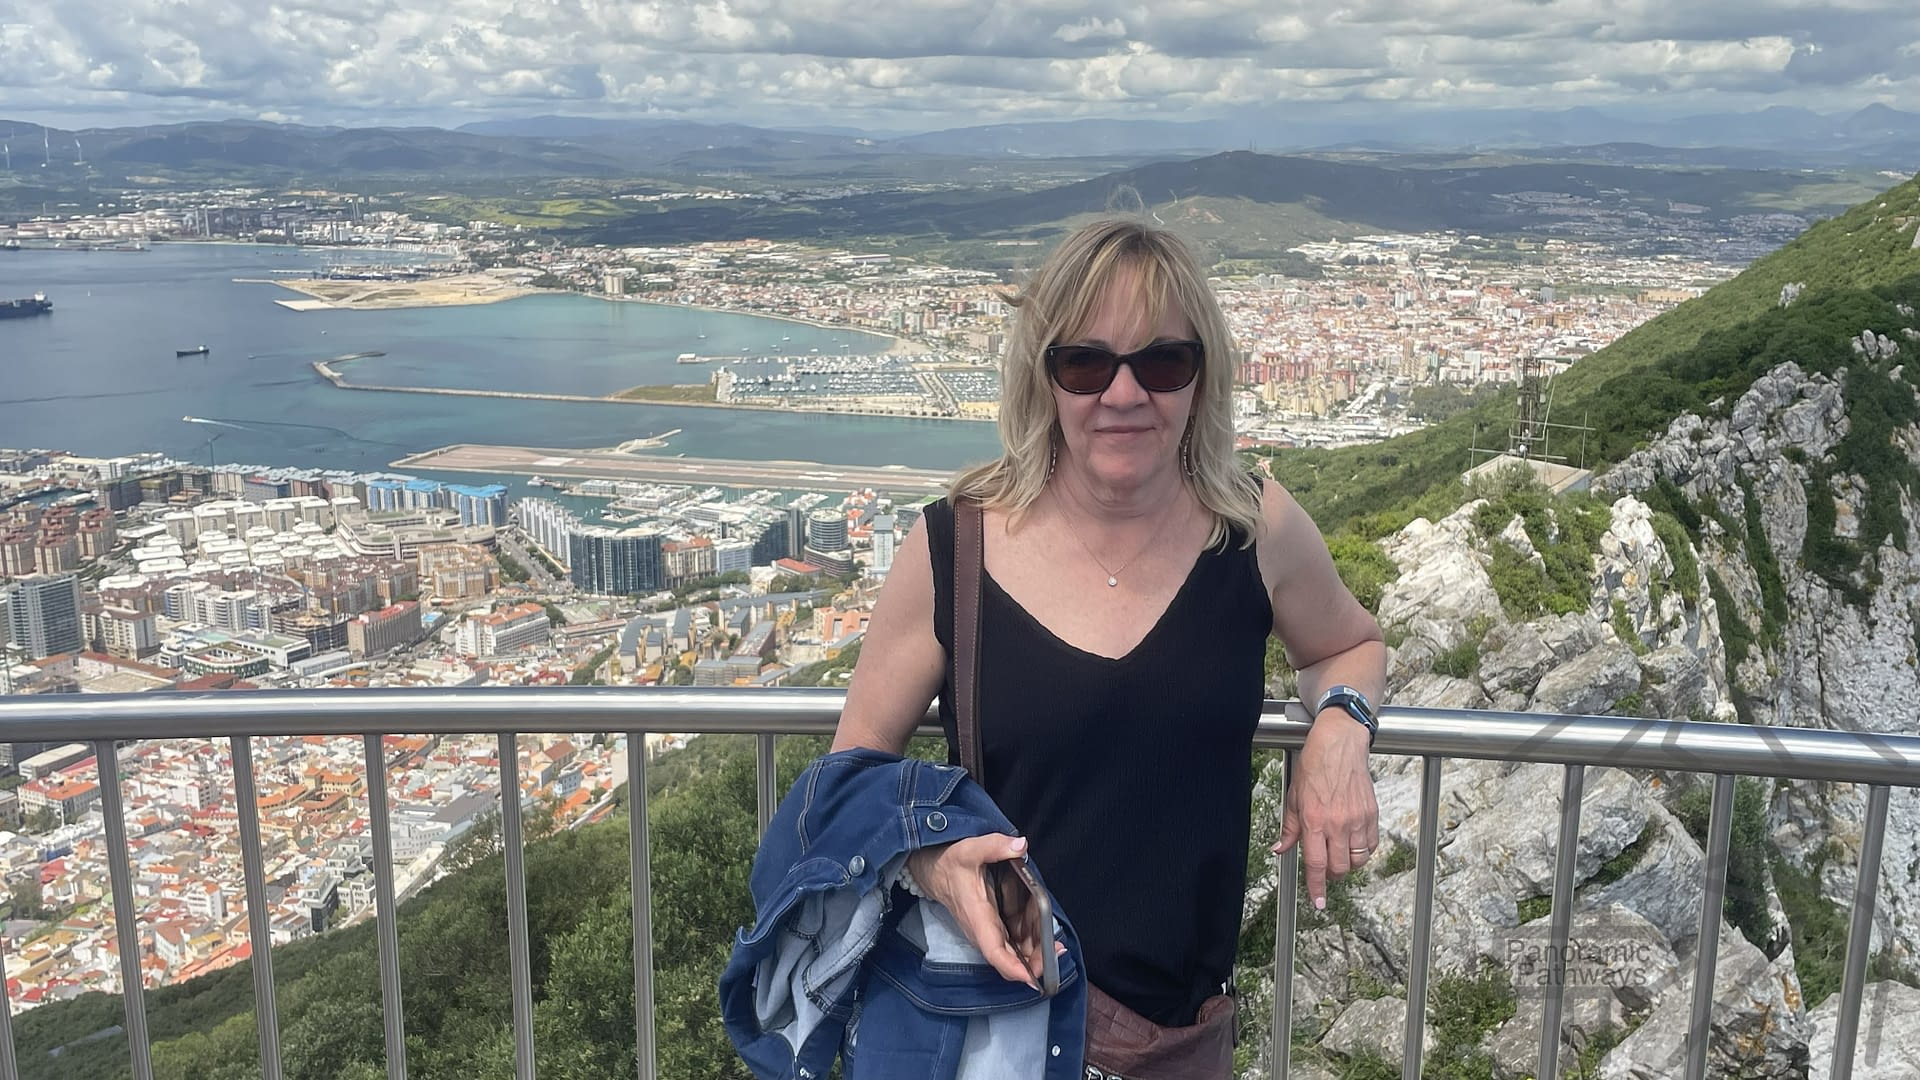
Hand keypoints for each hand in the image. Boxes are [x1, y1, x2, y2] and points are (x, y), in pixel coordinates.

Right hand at [906, 835, 1052, 988]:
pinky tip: (1047, 937)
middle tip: (1058, 952)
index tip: (1031, 977)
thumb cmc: (950, 863)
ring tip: (1058, 946)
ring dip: (1036, 953)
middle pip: (1009, 958)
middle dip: (1034, 962)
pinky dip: (1031, 942)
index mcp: (977, 917)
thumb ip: (995, 846)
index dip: (1012, 967)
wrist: (935, 869)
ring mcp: (988, 931)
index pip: (993, 951)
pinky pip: (1014, 941)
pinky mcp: (993, 927)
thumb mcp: (971, 849)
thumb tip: (1020, 846)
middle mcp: (982, 930)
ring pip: (1014, 952)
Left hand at [1272, 713, 1378, 911]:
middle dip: (1331, 876)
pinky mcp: (1372, 814)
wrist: (1340, 744)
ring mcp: (1357, 820)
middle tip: (1325, 872)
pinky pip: (1371, 845)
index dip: (1317, 887)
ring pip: (1357, 860)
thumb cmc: (1314, 765)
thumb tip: (1280, 849)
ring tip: (1338, 856)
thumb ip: (1289, 828)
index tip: (1318, 902)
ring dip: (1347, 865)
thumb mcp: (1293, 797)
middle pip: (1338, 867)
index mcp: (1314, 820)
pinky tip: (1353, 844)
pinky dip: (1363, 851)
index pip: (1316, 864)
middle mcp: (1337, 823)